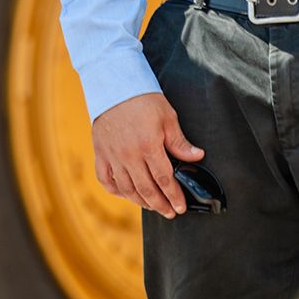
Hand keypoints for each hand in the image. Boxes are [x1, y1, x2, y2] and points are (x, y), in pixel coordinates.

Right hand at [91, 93, 204, 218]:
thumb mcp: (167, 117)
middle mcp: (129, 155)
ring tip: (152, 206)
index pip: (164, 180)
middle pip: (146, 190)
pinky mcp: (100, 153)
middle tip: (170, 213)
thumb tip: (198, 157)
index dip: (174, 196)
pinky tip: (126, 194)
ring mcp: (112, 156)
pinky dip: (116, 191)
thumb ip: (180, 142)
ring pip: (127, 189)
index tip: (180, 207)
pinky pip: (105, 180)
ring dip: (141, 202)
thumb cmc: (143, 99)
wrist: (113, 85)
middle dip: (161, 204)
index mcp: (149, 146)